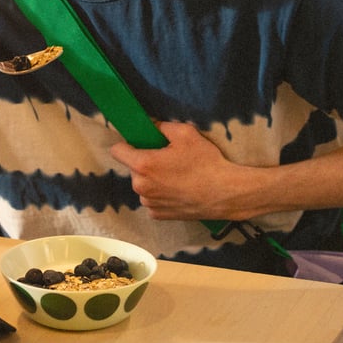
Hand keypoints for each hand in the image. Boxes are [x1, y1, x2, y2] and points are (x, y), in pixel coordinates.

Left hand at [110, 121, 246, 220]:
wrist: (226, 193)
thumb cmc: (205, 162)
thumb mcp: (185, 133)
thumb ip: (161, 127)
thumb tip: (150, 127)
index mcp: (143, 165)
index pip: (117, 151)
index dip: (127, 144)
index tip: (140, 143)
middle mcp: (141, 186)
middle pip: (132, 168)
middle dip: (145, 162)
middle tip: (167, 159)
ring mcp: (149, 203)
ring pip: (143, 184)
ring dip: (152, 179)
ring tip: (176, 176)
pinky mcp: (158, 215)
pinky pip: (152, 199)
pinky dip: (160, 194)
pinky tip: (178, 190)